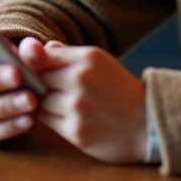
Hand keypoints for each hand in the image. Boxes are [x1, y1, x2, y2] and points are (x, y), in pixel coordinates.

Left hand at [35, 42, 146, 163]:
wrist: (147, 122)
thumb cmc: (118, 88)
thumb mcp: (98, 62)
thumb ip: (66, 54)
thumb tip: (33, 48)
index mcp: (87, 57)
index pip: (40, 57)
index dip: (33, 65)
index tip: (33, 70)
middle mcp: (81, 79)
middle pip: (36, 79)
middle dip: (35, 85)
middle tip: (40, 88)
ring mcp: (78, 107)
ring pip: (38, 102)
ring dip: (40, 104)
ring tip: (53, 103)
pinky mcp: (77, 132)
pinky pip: (46, 121)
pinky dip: (47, 118)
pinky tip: (59, 116)